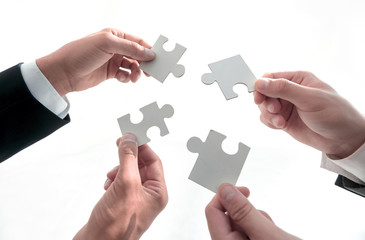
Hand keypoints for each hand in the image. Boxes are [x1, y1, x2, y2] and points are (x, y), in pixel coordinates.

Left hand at [37, 28, 154, 95]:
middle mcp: (115, 47)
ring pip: (132, 66)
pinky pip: (124, 75)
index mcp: (115, 35)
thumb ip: (130, 48)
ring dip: (136, 72)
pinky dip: (126, 78)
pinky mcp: (109, 72)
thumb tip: (149, 54)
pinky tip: (122, 79)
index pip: (138, 41)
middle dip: (144, 64)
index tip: (157, 60)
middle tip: (150, 73)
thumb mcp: (107, 44)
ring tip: (134, 78)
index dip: (148, 50)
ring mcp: (112, 60)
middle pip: (137, 55)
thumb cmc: (81, 53)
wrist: (64, 72)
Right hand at [73, 133, 167, 239]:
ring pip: (129, 173)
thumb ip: (128, 158)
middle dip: (129, 157)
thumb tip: (130, 138)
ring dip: (119, 169)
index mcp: (158, 193)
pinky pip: (120, 183)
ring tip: (110, 176)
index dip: (142, 146)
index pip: (154, 161)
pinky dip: (113, 180)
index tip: (130, 135)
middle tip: (119, 145)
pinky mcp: (122, 203)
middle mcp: (149, 196)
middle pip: (142, 165)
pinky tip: (107, 186)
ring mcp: (135, 200)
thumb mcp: (126, 184)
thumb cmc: (115, 224)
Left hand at [205, 183, 299, 239]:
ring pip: (240, 223)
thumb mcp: (267, 235)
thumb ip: (244, 212)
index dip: (226, 197)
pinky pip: (249, 231)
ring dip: (257, 222)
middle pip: (227, 218)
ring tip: (272, 234)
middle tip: (263, 221)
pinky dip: (261, 229)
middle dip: (247, 213)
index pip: (213, 212)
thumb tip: (226, 191)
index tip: (243, 190)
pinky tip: (272, 237)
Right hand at [254, 71, 364, 158]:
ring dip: (268, 115)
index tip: (259, 97)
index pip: (271, 77)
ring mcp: (287, 106)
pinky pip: (268, 119)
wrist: (343, 139)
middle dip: (266, 103)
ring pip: (265, 107)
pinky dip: (270, 123)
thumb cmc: (335, 114)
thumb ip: (283, 89)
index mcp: (298, 79)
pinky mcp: (285, 120)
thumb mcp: (309, 98)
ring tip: (280, 122)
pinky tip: (281, 125)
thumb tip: (261, 82)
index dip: (261, 86)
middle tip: (275, 110)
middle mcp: (291, 91)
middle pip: (265, 93)